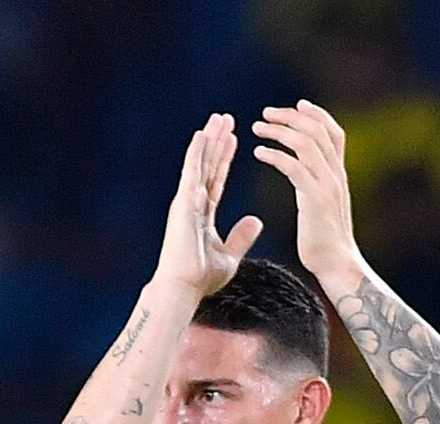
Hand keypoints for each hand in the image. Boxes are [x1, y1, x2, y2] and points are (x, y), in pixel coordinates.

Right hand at [153, 115, 260, 296]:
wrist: (182, 289)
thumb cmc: (200, 279)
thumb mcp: (229, 256)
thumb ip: (241, 237)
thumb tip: (257, 221)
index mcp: (203, 215)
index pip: (217, 179)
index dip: (225, 159)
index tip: (233, 140)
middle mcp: (193, 204)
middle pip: (208, 166)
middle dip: (217, 142)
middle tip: (225, 119)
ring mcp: (186, 201)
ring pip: (200, 163)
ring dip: (209, 139)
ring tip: (218, 118)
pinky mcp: (183, 202)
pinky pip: (192, 171)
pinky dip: (197, 151)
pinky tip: (202, 133)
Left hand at [252, 101, 363, 289]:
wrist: (336, 265)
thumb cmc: (324, 242)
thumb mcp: (322, 205)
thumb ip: (315, 185)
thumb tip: (303, 174)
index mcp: (338, 174)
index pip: (334, 133)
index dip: (317, 115)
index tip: (297, 105)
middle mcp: (336, 174)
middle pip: (317, 131)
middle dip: (291, 117)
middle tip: (266, 114)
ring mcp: (327, 185)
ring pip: (306, 143)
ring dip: (279, 131)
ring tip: (257, 128)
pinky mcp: (315, 199)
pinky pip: (294, 167)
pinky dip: (275, 155)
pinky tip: (258, 153)